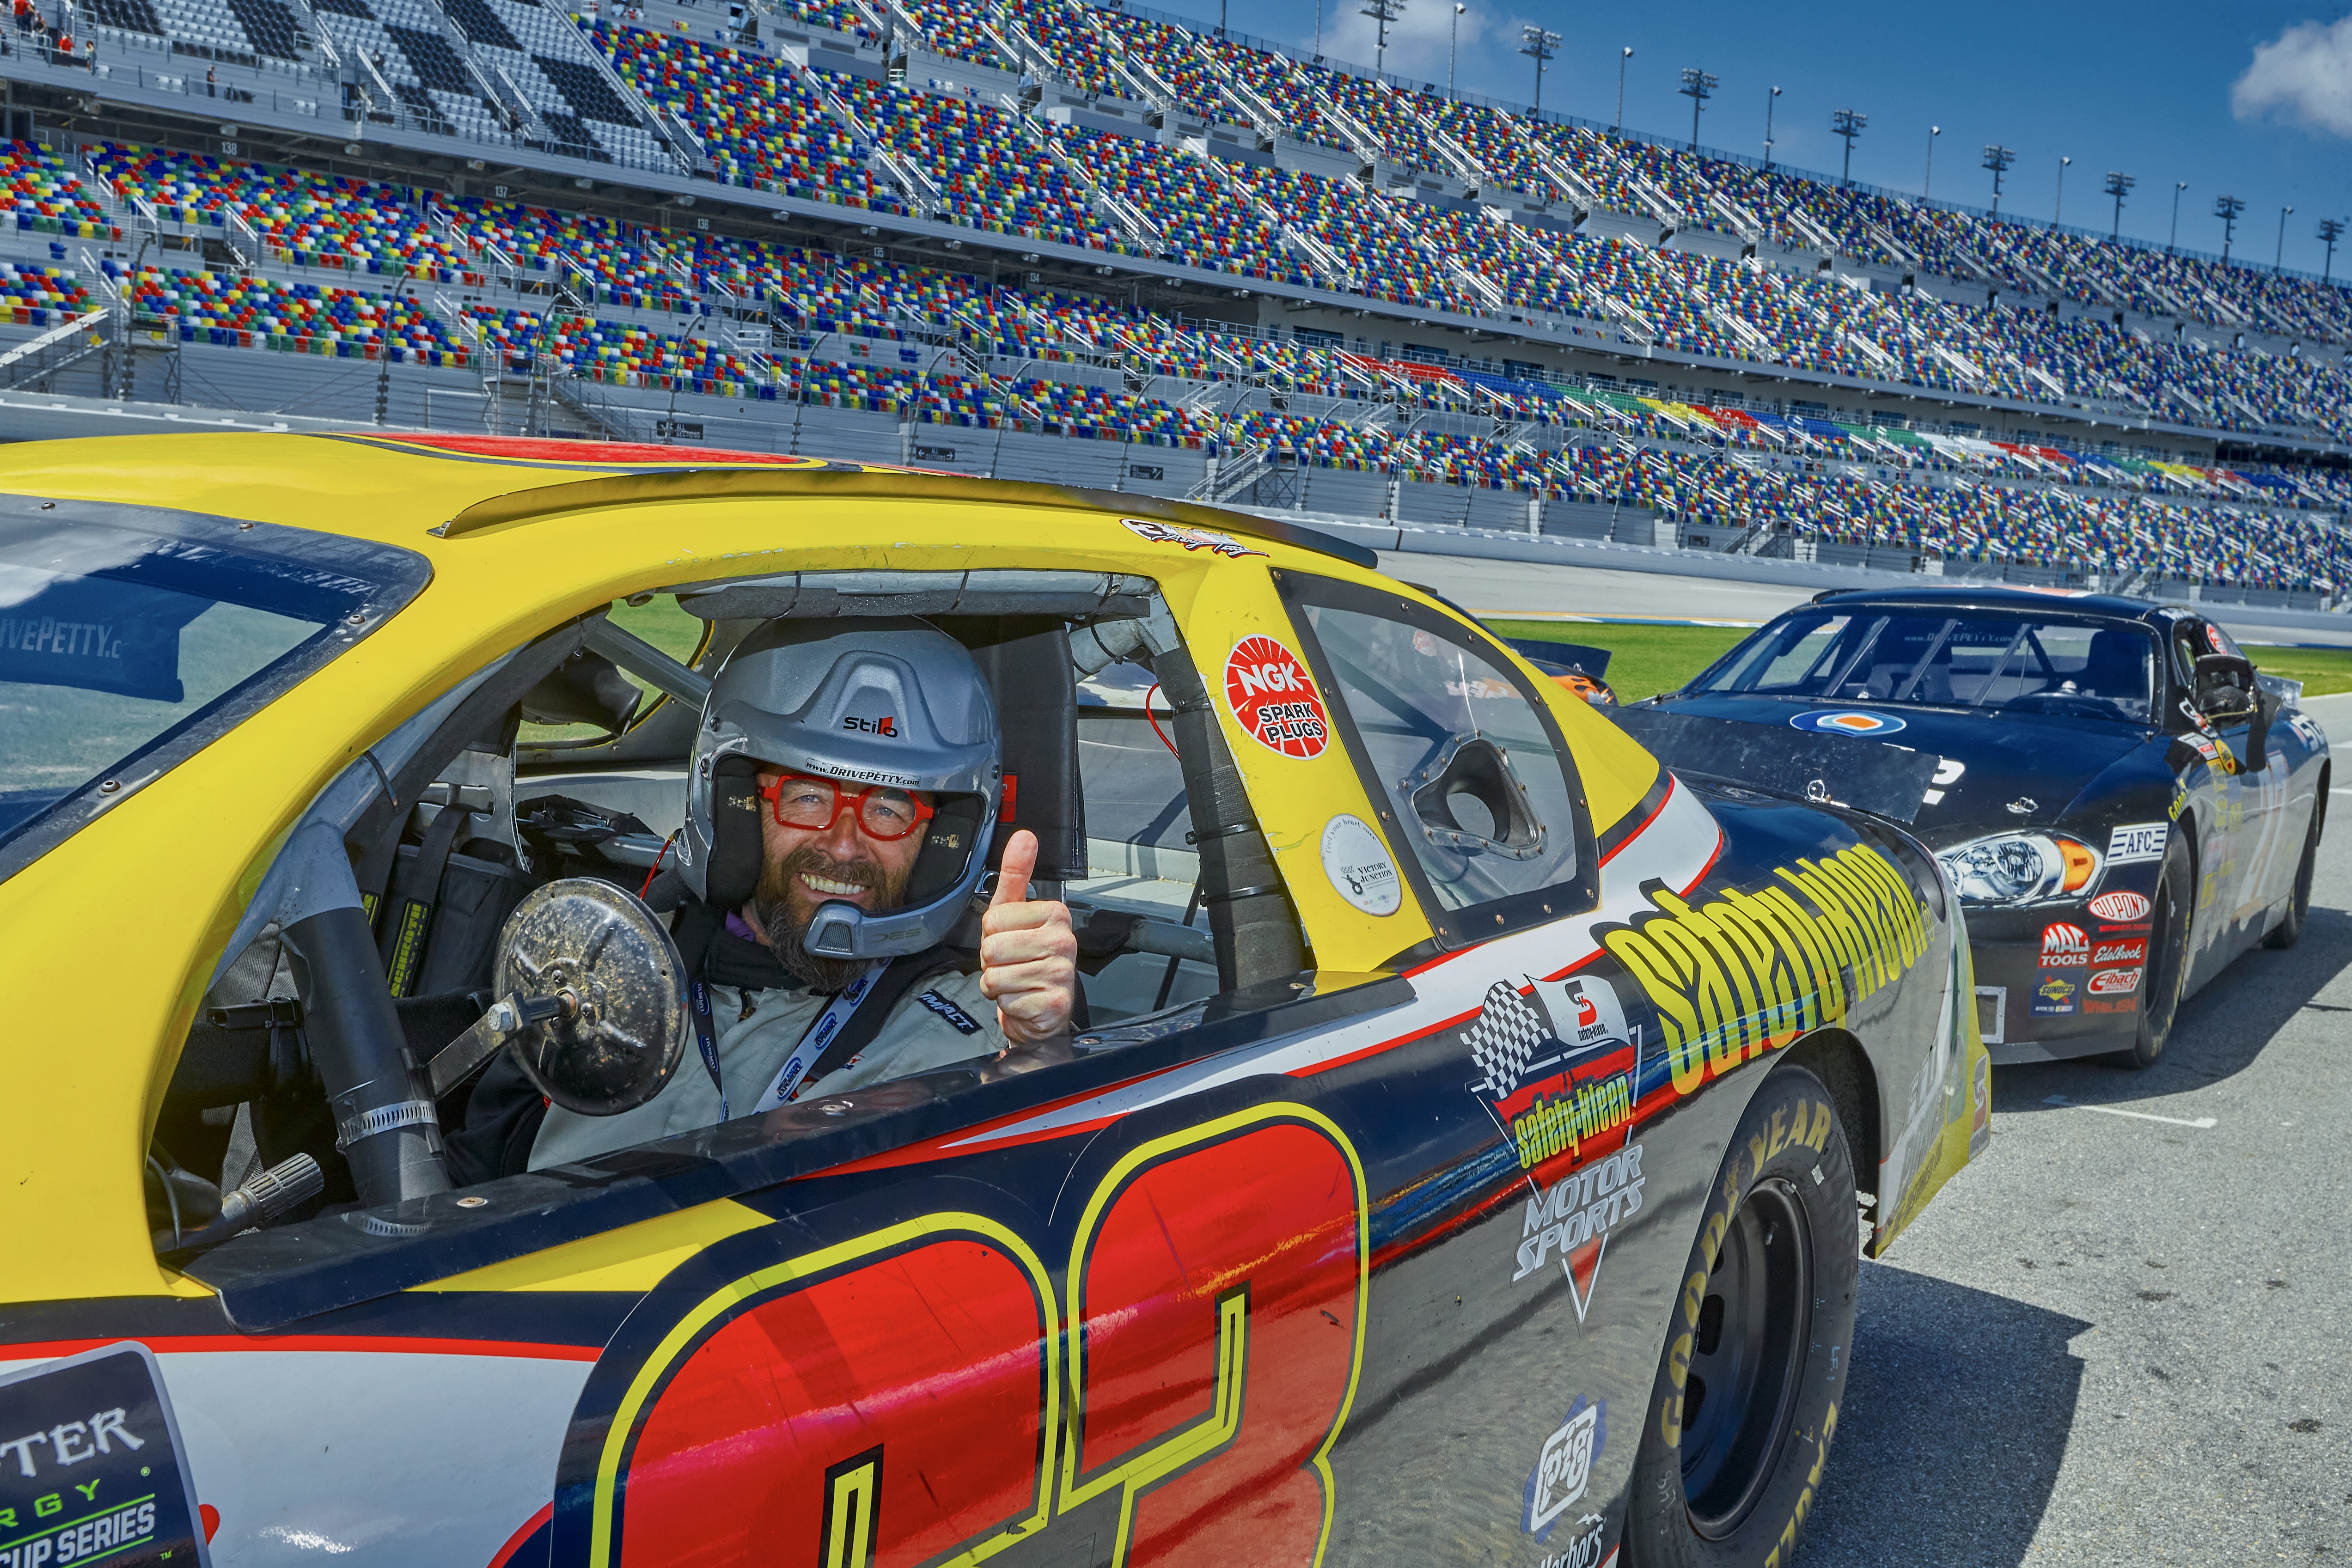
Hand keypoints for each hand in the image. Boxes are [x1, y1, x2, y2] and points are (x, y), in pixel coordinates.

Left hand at [979, 830, 1077, 1047]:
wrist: (1041, 1011)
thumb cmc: (1024, 959)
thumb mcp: (1013, 912)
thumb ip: (1016, 874)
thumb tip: (1024, 836)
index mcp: (1055, 914)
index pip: (994, 919)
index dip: (993, 934)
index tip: (1010, 941)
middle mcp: (1064, 941)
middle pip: (993, 947)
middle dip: (992, 962)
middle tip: (1011, 964)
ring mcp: (1062, 974)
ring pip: (996, 975)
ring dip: (997, 984)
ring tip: (1016, 981)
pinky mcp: (1054, 1004)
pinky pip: (1007, 1000)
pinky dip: (1008, 1004)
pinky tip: (1023, 999)